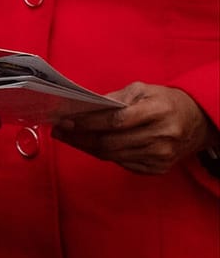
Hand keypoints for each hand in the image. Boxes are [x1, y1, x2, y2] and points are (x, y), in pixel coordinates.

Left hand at [55, 83, 216, 175]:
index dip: (88, 123)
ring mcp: (161, 156)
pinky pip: (124, 164)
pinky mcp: (158, 168)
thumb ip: (115, 98)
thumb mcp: (143, 89)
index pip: (115, 121)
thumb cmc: (165, 101)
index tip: (65, 121)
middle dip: (80, 138)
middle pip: (111, 143)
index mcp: (157, 112)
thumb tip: (85, 107)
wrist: (197, 122)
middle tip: (58, 131)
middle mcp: (161, 136)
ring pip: (114, 156)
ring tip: (68, 138)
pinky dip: (104, 155)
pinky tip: (90, 145)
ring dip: (87, 148)